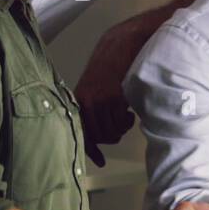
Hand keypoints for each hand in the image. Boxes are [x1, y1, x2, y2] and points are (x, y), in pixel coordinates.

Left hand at [74, 24, 137, 144]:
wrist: (119, 46)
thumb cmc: (108, 70)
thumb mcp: (95, 91)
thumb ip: (94, 112)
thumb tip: (97, 140)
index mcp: (79, 102)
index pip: (83, 132)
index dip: (91, 149)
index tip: (100, 163)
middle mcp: (86, 103)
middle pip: (100, 136)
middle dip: (113, 136)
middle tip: (121, 125)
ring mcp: (99, 100)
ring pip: (112, 131)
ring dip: (121, 128)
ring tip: (126, 116)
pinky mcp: (113, 97)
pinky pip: (121, 122)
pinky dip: (127, 121)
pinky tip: (129, 111)